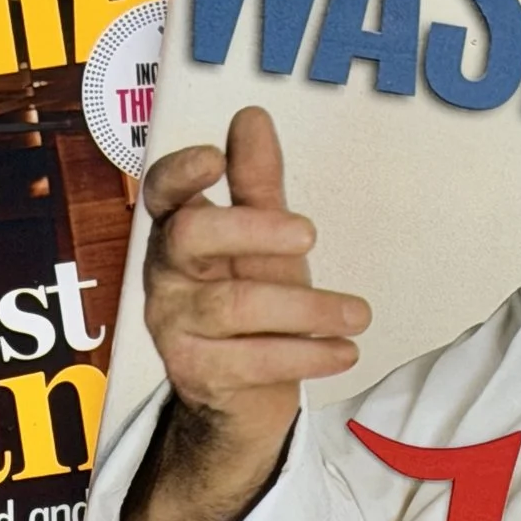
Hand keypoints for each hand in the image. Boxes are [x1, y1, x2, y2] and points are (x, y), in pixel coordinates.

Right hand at [119, 107, 369, 520]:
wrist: (243, 402)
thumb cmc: (254, 310)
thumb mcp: (264, 244)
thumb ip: (257, 186)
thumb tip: (251, 118)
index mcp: (178, 235)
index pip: (161, 193)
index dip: (181, 172)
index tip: (216, 160)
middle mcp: (164, 277)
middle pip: (191, 236)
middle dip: (252, 229)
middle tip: (310, 234)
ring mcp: (173, 327)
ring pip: (235, 305)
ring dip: (308, 308)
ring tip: (359, 315)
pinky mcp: (194, 374)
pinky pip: (252, 360)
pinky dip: (307, 355)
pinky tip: (345, 351)